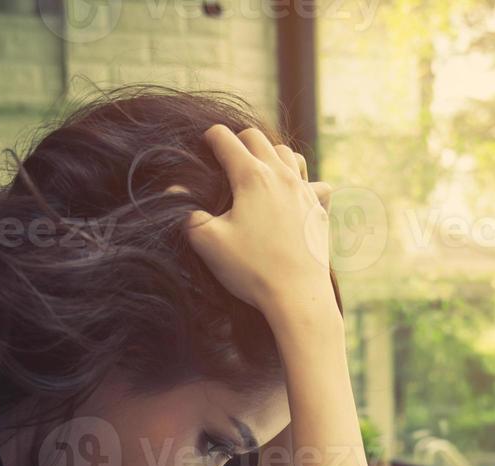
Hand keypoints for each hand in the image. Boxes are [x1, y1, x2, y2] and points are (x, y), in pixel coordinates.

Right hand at [186, 125, 335, 325]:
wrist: (298, 297)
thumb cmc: (252, 269)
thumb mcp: (208, 242)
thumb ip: (188, 213)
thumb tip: (175, 189)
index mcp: (251, 176)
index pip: (225, 138)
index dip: (209, 138)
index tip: (202, 146)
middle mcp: (282, 176)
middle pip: (258, 138)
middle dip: (238, 141)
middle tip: (226, 159)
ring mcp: (305, 192)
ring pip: (290, 155)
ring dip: (271, 156)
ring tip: (259, 173)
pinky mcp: (320, 211)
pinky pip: (317, 183)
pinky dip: (304, 183)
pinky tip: (296, 197)